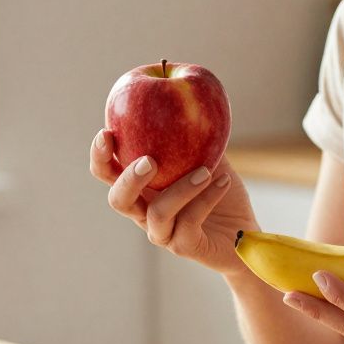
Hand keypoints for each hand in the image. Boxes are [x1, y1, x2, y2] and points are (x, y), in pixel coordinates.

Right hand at [89, 128, 258, 274]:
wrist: (244, 234)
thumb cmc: (220, 191)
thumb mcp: (207, 155)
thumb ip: (192, 133)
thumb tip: (184, 96)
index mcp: (142, 186)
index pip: (108, 172)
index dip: (100, 155)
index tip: (106, 132)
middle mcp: (145, 211)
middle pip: (118, 199)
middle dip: (128, 178)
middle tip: (149, 161)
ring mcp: (163, 233)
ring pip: (157, 215)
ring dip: (180, 189)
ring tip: (205, 170)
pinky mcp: (185, 246)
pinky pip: (189, 223)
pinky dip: (206, 199)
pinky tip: (223, 182)